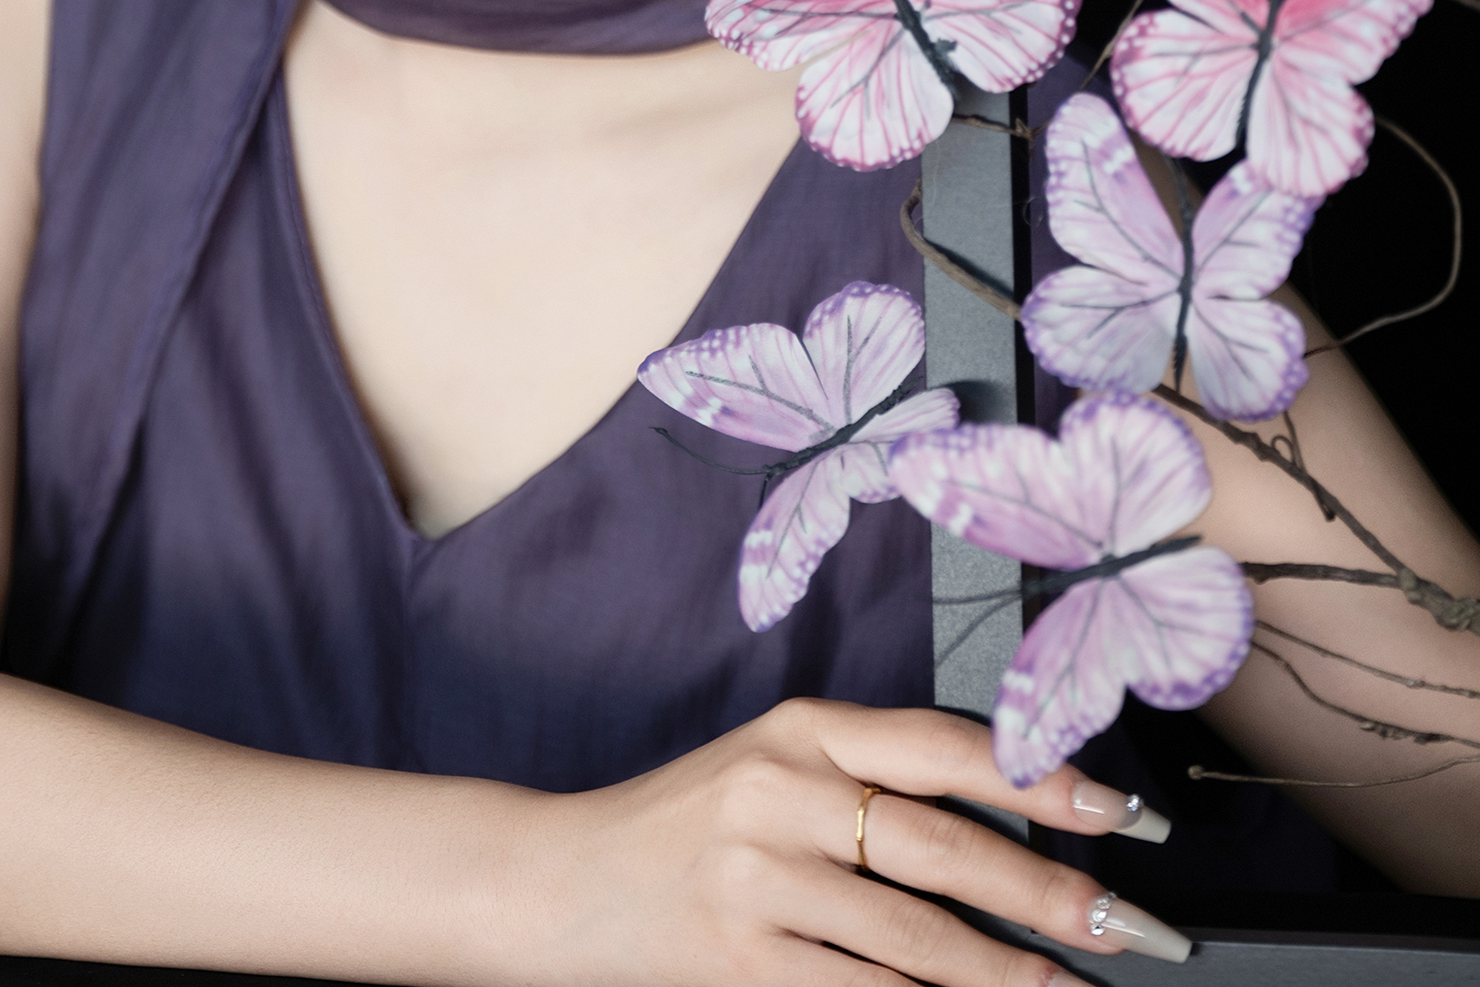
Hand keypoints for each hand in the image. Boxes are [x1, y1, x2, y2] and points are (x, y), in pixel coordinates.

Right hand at [533, 698, 1185, 985]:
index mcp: (801, 727)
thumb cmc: (685, 823)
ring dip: (1006, 972)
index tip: (1121, 811)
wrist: (558, 879)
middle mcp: (783, 788)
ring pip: (914, 936)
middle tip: (1133, 926)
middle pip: (944, 845)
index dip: (1040, 777)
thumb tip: (1006, 823)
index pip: (943, 744)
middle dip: (1052, 892)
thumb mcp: (771, 765)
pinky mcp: (740, 958)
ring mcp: (759, 877)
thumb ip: (870, 777)